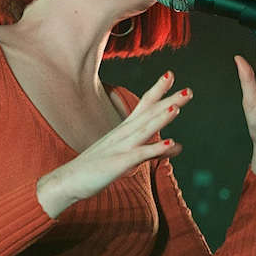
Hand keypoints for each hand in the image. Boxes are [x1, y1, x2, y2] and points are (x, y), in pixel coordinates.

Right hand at [36, 71, 192, 217]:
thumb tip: (178, 145)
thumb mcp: (130, 157)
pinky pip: (138, 155)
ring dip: (161, 118)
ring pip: (144, 130)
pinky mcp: (117, 164)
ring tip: (177, 107)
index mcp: (124, 130)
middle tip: (189, 90)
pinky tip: (170, 143)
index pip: (143, 105)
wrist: (67, 181)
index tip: (170, 75)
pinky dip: (154, 148)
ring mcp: (120, 148)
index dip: (157, 90)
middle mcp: (122, 134)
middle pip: (148, 114)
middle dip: (168, 101)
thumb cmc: (97, 168)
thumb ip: (155, 150)